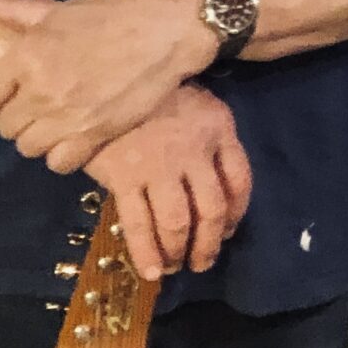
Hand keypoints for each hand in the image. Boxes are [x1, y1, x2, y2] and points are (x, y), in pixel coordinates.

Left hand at [0, 0, 220, 173]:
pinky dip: (63, 156)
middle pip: (6, 127)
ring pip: (29, 148)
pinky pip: (60, 163)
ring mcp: (68, 116)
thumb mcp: (67, 8)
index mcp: (28, 55)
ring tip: (56, 126)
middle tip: (38, 110)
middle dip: (18, 119)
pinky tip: (76, 140)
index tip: (12, 96)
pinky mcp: (97, 134)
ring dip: (39, 139)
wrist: (173, 28)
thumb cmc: (121, 10)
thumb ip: (24, 14)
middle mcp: (40, 90)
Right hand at [82, 83, 251, 278]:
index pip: (240, 181)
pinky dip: (146, 252)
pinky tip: (152, 271)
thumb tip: (213, 188)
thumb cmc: (156, 93)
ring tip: (176, 266)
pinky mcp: (124, 177)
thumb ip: (211, 141)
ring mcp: (159, 165)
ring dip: (180, 251)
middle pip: (212, 209)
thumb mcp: (199, 106)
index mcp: (219, 129)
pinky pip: (139, 224)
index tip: (228, 230)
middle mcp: (195, 150)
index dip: (237, 213)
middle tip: (203, 261)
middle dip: (209, 243)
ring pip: (178, 222)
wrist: (107, 76)